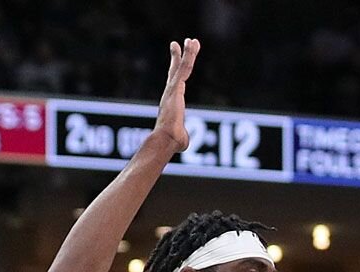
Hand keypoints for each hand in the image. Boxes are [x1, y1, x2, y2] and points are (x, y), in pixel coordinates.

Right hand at [151, 39, 199, 153]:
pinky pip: (184, 68)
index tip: (178, 58)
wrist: (166, 139)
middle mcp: (171, 92)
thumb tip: (182, 142)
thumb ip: (182, 134)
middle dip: (182, 56)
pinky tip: (191, 46)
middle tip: (185, 42)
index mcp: (173, 101)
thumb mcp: (181, 137)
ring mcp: (173, 89)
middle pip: (177, 70)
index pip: (176, 80)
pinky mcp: (176, 88)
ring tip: (193, 40)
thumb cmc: (173, 141)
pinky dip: (188, 56)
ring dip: (188, 53)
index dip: (177, 68)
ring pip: (183, 67)